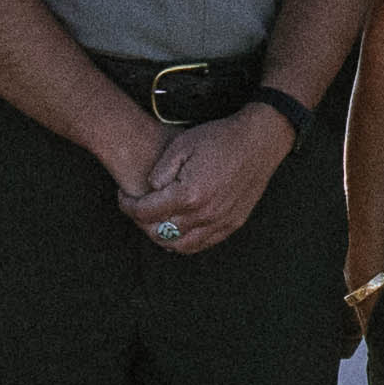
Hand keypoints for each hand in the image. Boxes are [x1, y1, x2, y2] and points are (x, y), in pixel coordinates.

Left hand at [124, 104, 295, 255]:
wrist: (259, 141)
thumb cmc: (220, 138)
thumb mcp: (181, 145)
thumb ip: (160, 172)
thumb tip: (151, 190)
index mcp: (188, 195)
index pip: (145, 212)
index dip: (127, 205)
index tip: (124, 196)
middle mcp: (204, 215)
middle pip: (159, 232)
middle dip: (142, 222)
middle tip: (138, 208)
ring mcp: (220, 223)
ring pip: (180, 246)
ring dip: (162, 236)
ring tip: (156, 220)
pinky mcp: (232, 224)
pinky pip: (202, 244)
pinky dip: (185, 241)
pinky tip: (179, 227)